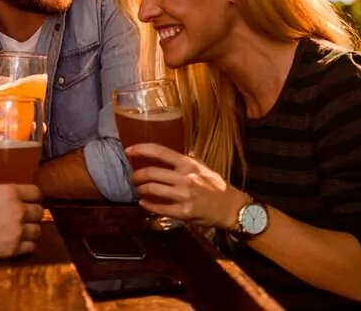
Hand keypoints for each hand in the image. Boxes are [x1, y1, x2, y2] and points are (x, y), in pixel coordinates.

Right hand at [0, 184, 42, 260]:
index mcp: (10, 192)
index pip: (35, 192)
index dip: (33, 197)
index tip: (29, 201)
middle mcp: (19, 210)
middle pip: (39, 212)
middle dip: (33, 215)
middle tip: (24, 219)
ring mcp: (18, 230)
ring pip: (37, 231)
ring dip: (30, 232)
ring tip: (22, 234)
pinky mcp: (14, 249)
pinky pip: (30, 247)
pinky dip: (26, 246)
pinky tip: (19, 246)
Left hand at [127, 143, 246, 228]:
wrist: (232, 208)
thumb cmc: (216, 186)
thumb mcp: (201, 167)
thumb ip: (183, 162)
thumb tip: (163, 156)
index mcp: (188, 163)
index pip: (159, 151)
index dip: (140, 149)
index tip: (128, 150)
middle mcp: (185, 177)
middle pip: (150, 173)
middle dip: (136, 176)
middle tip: (133, 179)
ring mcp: (184, 195)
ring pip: (151, 189)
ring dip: (141, 190)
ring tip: (140, 190)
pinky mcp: (184, 212)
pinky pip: (159, 208)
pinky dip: (148, 205)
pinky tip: (144, 204)